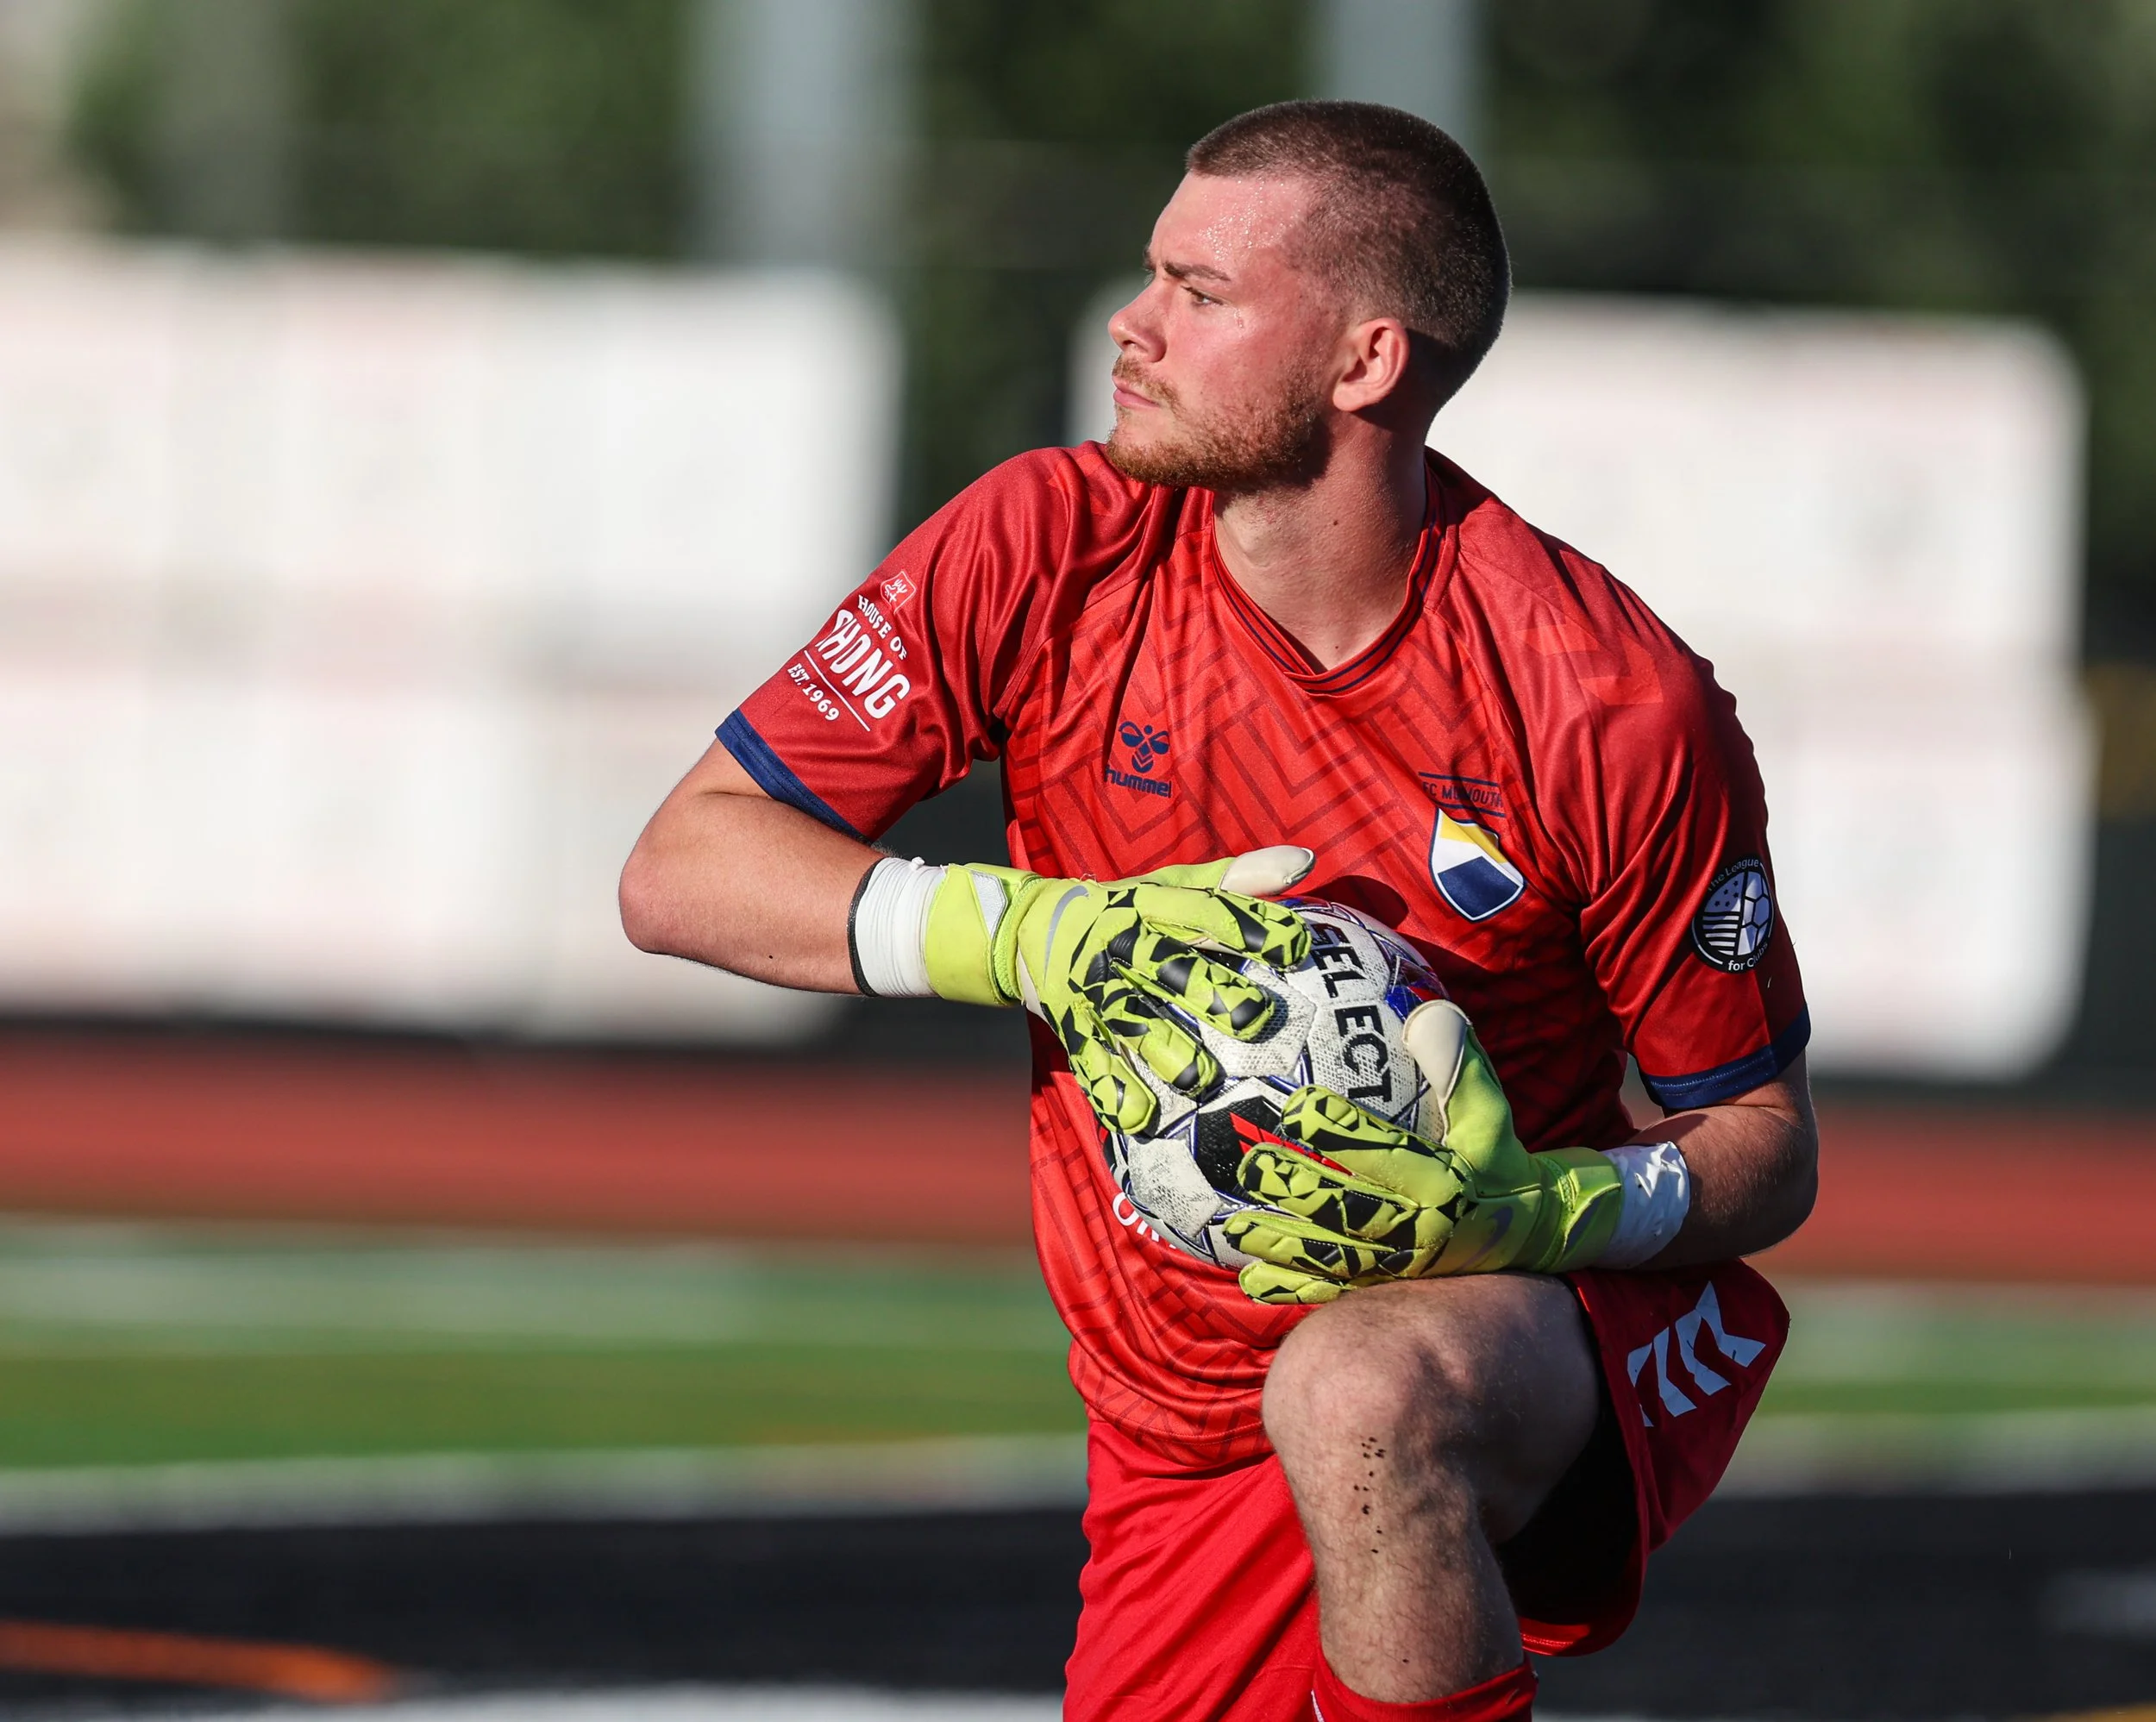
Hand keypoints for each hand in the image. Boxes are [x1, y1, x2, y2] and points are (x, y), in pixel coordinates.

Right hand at [923, 848, 1313, 1133]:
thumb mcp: (1172, 885)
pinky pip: (1092, 1059)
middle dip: (1210, 992)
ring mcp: (1095, 988)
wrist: (1028, 929)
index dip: (1250, 925)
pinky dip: (1112, 1090)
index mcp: (1151, 905)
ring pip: (1131, 1020)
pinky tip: (1138, 1117)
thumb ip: (1237, 879)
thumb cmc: (1125, 907)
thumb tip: (1305, 861)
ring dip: (1164, 1050)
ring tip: (1199, 1079)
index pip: (1205, 910)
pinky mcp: (1073, 1026)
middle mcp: (1123, 945)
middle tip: (1255, 1018)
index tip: (1296, 944)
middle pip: (1167, 966)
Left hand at [1222, 999, 1623, 1303]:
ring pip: (1335, 1256)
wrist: (1530, 1234)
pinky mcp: (1389, 1285)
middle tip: (1252, 1165)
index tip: (1298, 1107)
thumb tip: (1427, 1014)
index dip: (1340, 1131)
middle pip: (1349, 1210)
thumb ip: (1460, 1066)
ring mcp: (1402, 1265)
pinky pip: (1337, 1290)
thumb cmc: (1500, 1160)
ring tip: (1237, 1227)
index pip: (1384, 1152)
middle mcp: (1421, 1228)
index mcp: (1444, 1182)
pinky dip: (1295, 1287)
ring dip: (1284, 1243)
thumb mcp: (1492, 1112)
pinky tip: (1252, 1278)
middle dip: (1299, 1189)